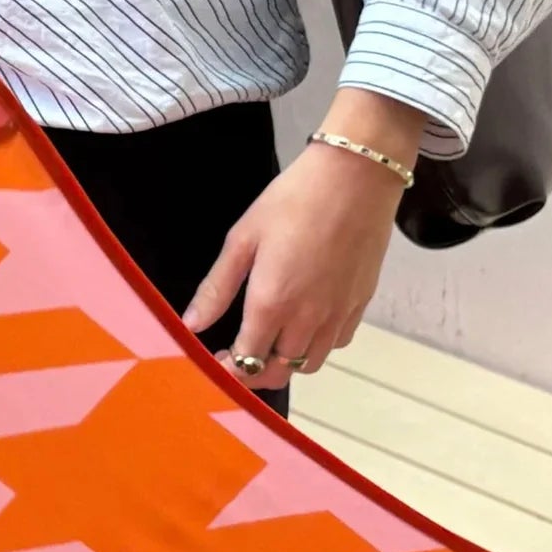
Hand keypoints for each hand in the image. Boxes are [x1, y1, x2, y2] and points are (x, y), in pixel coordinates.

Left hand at [183, 92, 427, 390]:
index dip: (228, 369)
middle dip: (254, 372)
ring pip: (311, 363)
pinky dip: (318, 346)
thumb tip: (190, 325)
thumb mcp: (242, 239)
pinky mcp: (361, 303)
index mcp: (272, 304)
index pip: (247, 361)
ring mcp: (338, 314)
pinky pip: (338, 343)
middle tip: (237, 355)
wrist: (356, 178)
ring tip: (269, 342)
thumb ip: (217, 288)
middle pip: (280, 372)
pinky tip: (304, 324)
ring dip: (286, 363)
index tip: (215, 358)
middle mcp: (308, 319)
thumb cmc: (291, 202)